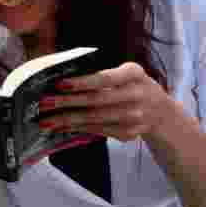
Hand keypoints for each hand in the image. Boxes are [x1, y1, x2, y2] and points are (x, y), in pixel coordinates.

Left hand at [37, 62, 175, 141]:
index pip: (105, 78)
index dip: (82, 82)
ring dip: (66, 119)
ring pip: (93, 118)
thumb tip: (64, 82)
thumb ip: (103, 75)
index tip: (59, 84)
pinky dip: (76, 128)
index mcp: (134, 74)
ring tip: (46, 119)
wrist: (162, 112)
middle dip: (66, 102)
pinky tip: (60, 126)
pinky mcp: (129, 133)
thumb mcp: (127, 74)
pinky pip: (96, 130)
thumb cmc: (134, 86)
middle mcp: (138, 95)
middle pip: (95, 101)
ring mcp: (135, 117)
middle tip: (43, 103)